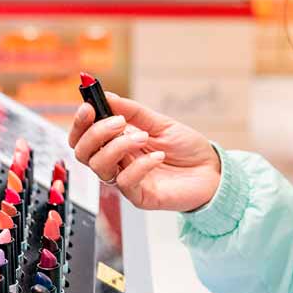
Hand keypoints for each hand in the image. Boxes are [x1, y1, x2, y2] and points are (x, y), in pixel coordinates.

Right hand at [68, 93, 220, 211]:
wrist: (212, 171)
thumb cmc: (186, 148)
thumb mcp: (160, 122)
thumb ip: (132, 111)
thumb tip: (107, 96)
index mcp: (116, 142)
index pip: (83, 136)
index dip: (80, 122)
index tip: (89, 107)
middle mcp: (116, 162)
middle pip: (82, 153)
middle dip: (95, 134)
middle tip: (119, 122)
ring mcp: (126, 179)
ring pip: (99, 167)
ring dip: (118, 147)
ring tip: (143, 137)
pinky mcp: (139, 196)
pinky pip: (125, 182)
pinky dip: (140, 165)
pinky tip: (158, 156)